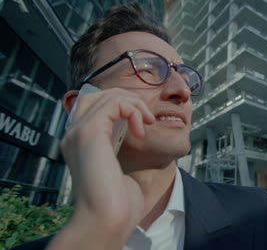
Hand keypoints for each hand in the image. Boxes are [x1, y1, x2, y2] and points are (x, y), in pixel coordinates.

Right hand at [47, 88, 155, 249]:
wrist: (107, 218)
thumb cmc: (117, 201)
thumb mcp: (118, 168)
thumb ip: (118, 148)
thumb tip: (134, 132)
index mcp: (79, 143)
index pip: (93, 106)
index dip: (119, 105)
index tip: (140, 121)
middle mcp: (73, 134)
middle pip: (97, 95)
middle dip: (127, 99)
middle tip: (146, 118)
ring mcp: (78, 132)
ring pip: (107, 95)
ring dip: (134, 104)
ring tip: (147, 123)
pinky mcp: (89, 132)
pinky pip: (114, 103)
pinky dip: (133, 110)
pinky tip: (141, 130)